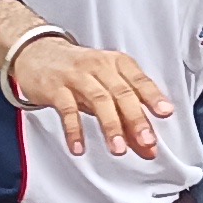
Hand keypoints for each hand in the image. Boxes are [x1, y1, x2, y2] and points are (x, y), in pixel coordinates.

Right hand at [9, 36, 171, 159]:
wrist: (37, 53)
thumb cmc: (79, 72)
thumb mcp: (105, 89)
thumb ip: (127, 118)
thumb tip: (148, 147)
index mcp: (117, 63)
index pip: (139, 80)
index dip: (153, 96)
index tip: (165, 113)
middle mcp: (99, 66)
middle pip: (121, 92)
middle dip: (135, 118)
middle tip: (147, 140)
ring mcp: (77, 76)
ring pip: (98, 100)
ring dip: (110, 126)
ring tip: (118, 149)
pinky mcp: (55, 88)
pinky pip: (67, 110)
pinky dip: (74, 130)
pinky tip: (79, 148)